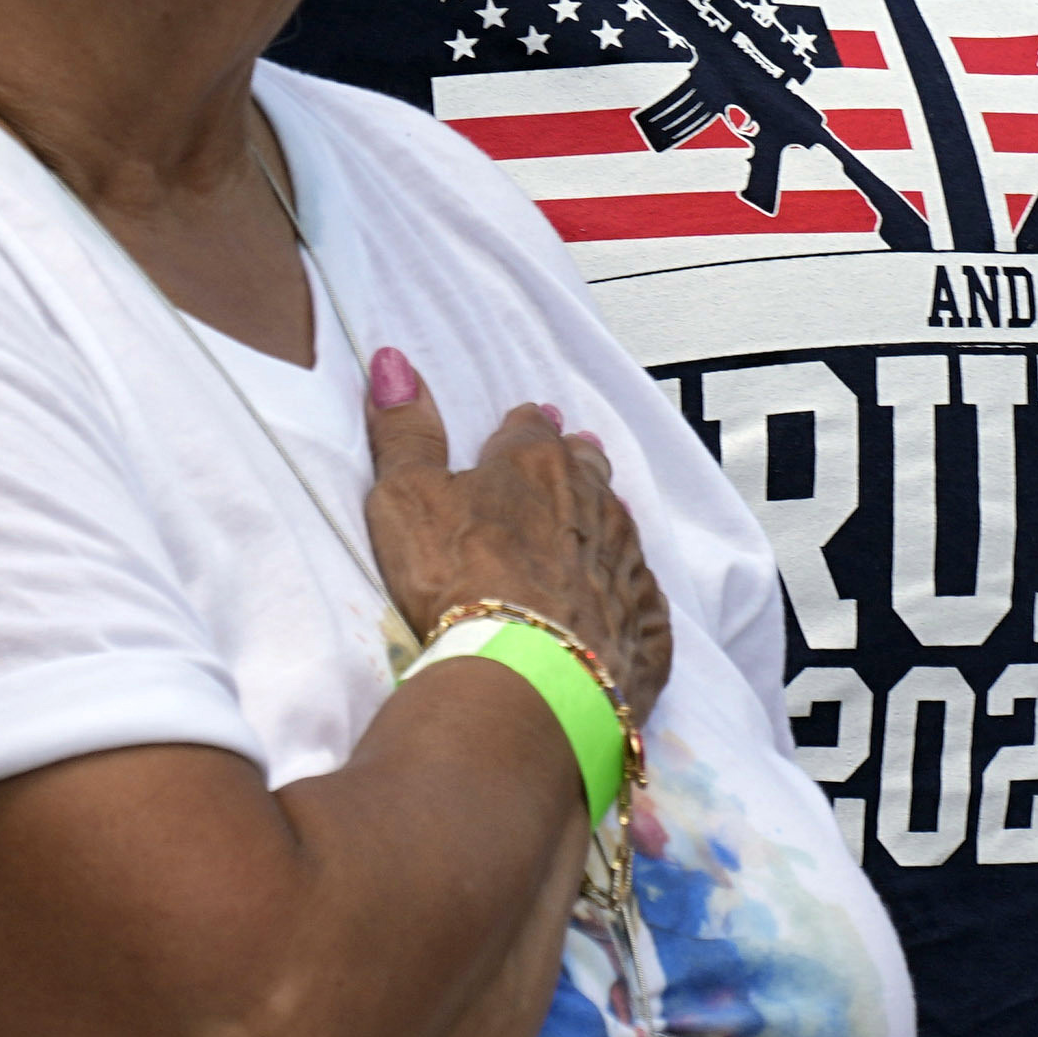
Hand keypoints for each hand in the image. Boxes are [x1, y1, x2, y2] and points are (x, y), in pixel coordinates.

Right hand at [360, 347, 671, 723]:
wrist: (523, 673)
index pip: (530, 428)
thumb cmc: (457, 578)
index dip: (520, 430)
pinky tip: (619, 608)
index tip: (517, 428)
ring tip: (590, 529)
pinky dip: (627, 599)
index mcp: (536, 463)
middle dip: (573, 465)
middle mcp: (593, 502)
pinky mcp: (643, 624)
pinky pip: (641, 601)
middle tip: (566, 462)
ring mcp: (625, 563)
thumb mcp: (406, 498)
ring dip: (601, 527)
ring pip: (618, 528)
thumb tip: (393, 363)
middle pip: (587, 470)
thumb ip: (404, 432)